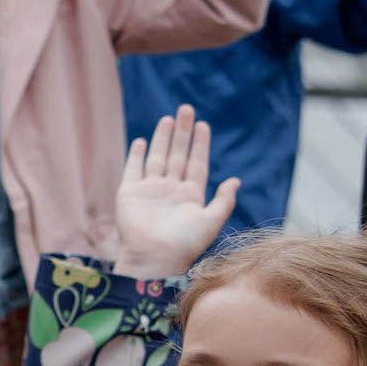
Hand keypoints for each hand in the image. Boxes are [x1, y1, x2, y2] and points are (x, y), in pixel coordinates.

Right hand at [114, 107, 239, 276]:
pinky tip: (142, 141)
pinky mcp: (130, 193)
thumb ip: (224, 201)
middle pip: (178, 155)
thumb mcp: (211, 221)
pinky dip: (137, 155)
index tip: (203, 125)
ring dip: (163, 138)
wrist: (154, 257)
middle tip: (186, 109)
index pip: (196, 163)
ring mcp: (149, 191)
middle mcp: (170, 190)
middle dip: (182, 133)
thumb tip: (236, 180)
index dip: (200, 145)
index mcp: (190, 196)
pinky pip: (133, 169)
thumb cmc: (185, 243)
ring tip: (169, 118)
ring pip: (158, 157)